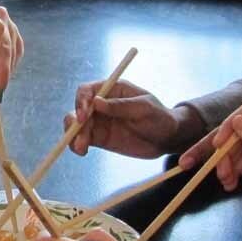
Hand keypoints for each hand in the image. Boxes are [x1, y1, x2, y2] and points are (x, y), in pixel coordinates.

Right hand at [65, 80, 205, 157]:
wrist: (167, 139)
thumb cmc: (160, 118)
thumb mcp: (144, 109)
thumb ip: (121, 106)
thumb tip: (96, 102)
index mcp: (113, 89)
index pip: (87, 90)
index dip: (81, 101)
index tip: (83, 115)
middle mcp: (102, 104)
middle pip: (78, 109)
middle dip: (75, 122)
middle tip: (80, 137)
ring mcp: (99, 121)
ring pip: (76, 126)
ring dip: (74, 136)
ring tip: (81, 148)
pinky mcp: (100, 138)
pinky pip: (82, 139)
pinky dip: (77, 145)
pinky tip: (82, 151)